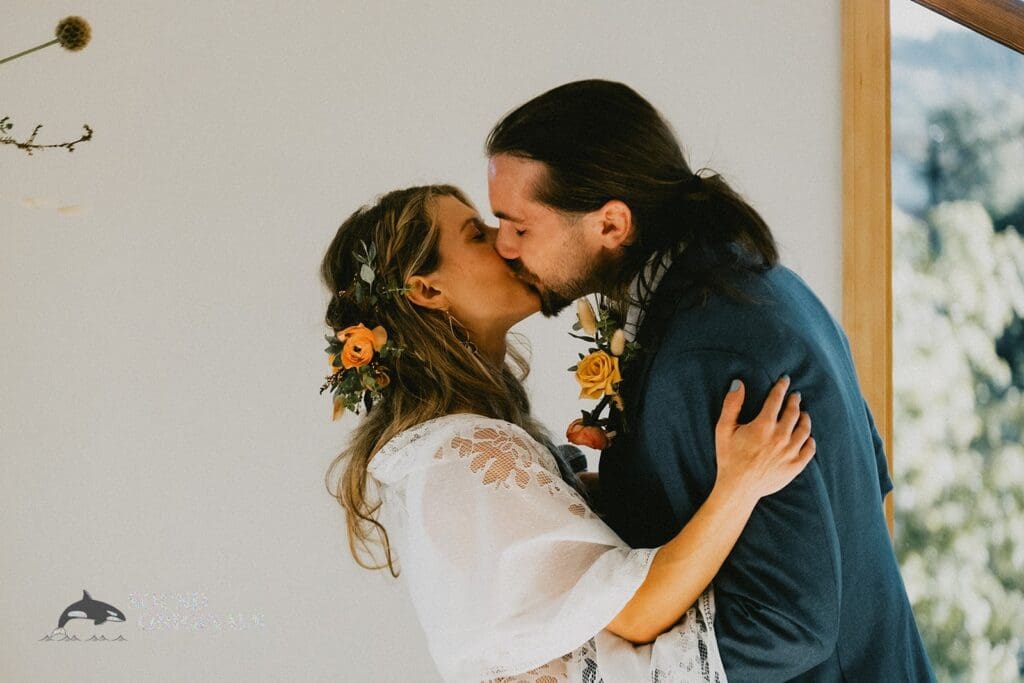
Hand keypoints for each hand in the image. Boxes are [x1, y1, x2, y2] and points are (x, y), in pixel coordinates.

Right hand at [713, 375, 815, 501]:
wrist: (738, 488)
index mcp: (763, 425)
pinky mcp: (795, 466)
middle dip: (794, 401)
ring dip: (804, 418)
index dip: (781, 387)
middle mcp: (780, 437)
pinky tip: (807, 437)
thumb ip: (731, 405)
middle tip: (795, 396)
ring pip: (804, 429)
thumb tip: (738, 384)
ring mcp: (790, 452)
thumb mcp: (723, 429)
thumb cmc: (729, 458)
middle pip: (793, 412)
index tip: (785, 380)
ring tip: (803, 414)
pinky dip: (810, 440)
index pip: (776, 399)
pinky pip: (809, 449)